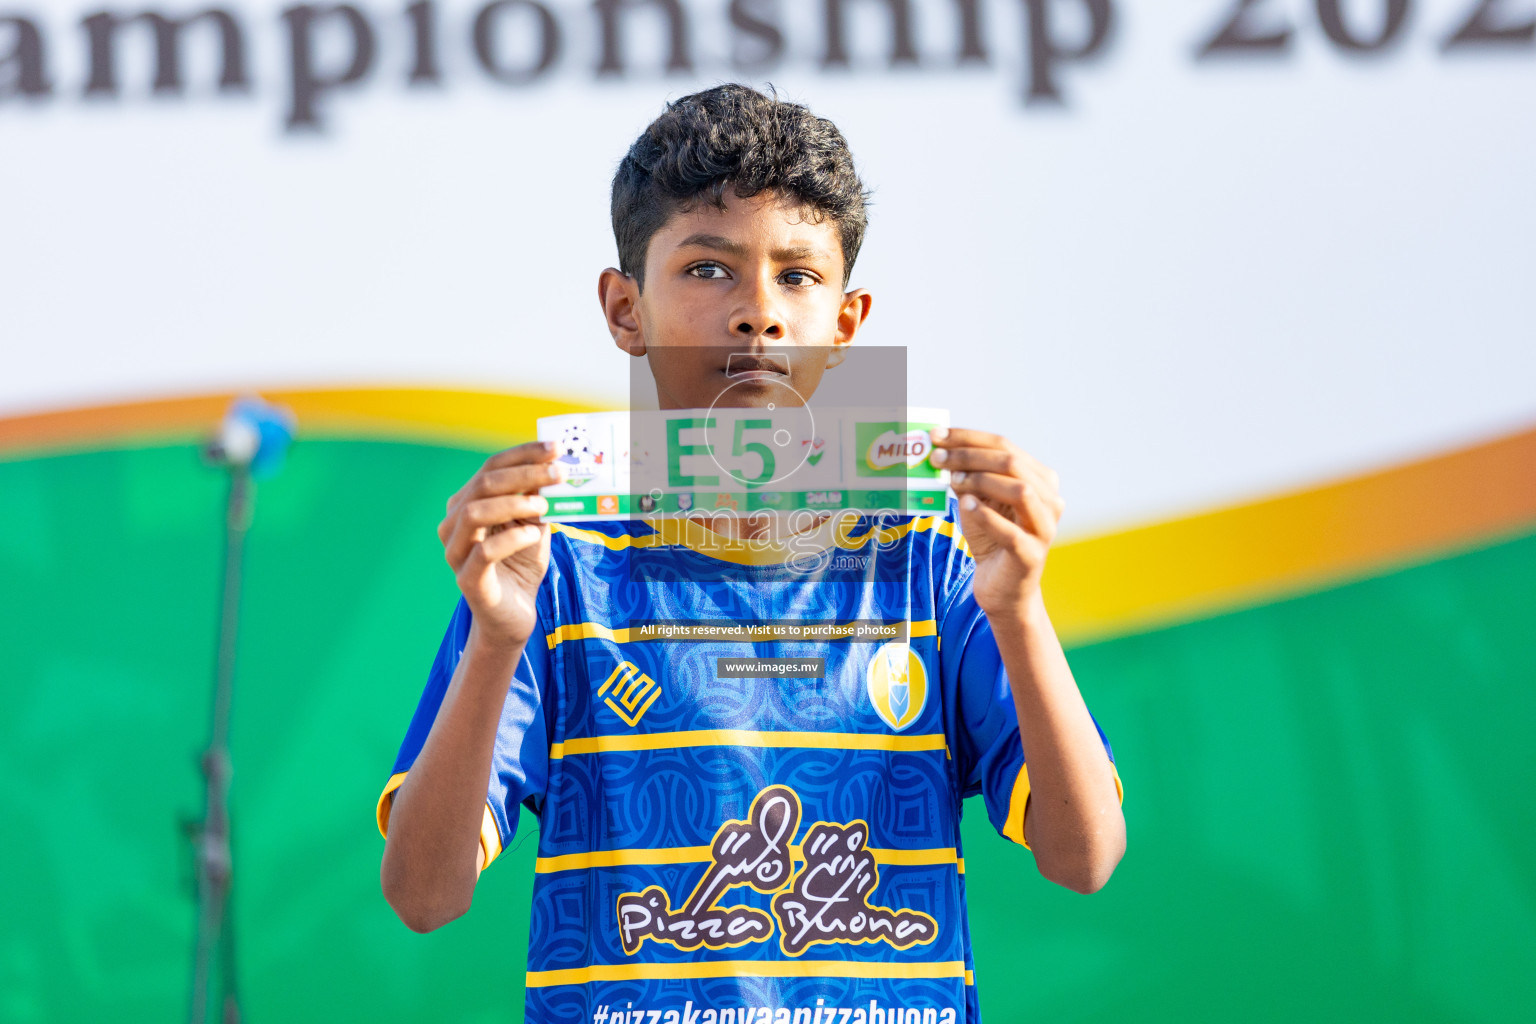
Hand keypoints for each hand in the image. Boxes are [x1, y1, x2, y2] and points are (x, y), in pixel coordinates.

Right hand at [437, 441, 564, 646]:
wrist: (514, 615)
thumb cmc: (521, 565)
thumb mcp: (533, 525)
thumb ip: (536, 499)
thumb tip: (552, 468)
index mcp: (467, 504)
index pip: (491, 467)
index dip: (523, 454)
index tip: (556, 448)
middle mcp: (454, 523)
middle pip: (483, 484)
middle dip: (524, 474)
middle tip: (557, 473)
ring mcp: (456, 551)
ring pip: (474, 513)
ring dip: (514, 503)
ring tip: (544, 507)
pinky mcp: (467, 579)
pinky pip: (483, 552)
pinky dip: (511, 538)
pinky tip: (532, 535)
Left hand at [930, 428, 1064, 615]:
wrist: (1003, 588)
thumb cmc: (991, 539)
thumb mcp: (976, 501)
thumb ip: (965, 477)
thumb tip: (939, 450)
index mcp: (1040, 479)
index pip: (1005, 446)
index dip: (969, 438)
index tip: (937, 435)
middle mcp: (1050, 499)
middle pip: (1012, 464)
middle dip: (970, 456)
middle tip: (937, 457)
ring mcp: (1044, 527)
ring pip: (1020, 490)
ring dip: (982, 480)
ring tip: (952, 480)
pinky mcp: (1031, 555)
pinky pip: (1011, 531)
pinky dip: (987, 515)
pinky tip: (966, 505)